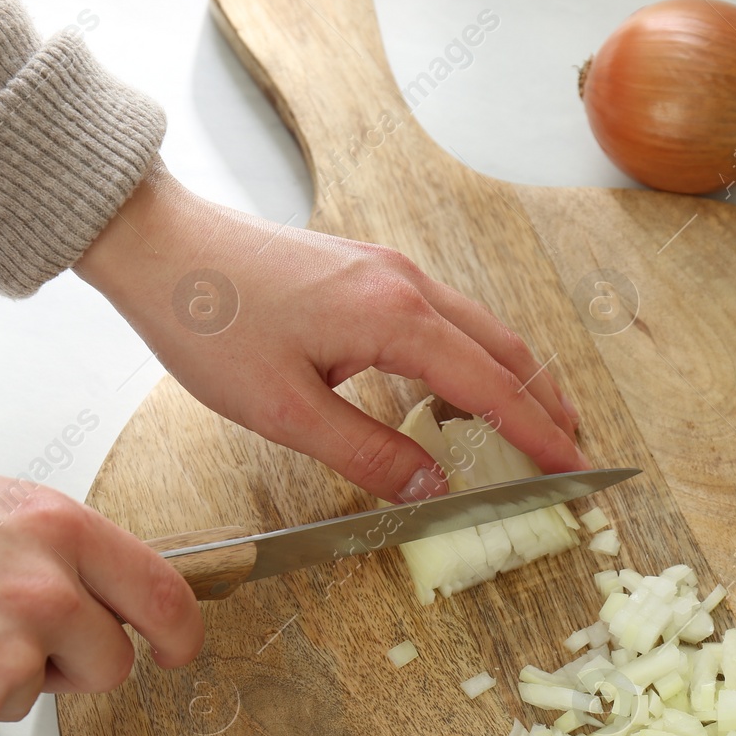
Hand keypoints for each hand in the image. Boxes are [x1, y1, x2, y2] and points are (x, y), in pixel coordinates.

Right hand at [0, 474, 201, 735]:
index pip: (159, 588)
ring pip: (47, 694)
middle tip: (9, 643)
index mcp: (51, 524)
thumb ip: (41, 541)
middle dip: (75, 664)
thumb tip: (86, 574)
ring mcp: (13, 651)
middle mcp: (45, 587)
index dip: (178, 630)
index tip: (178, 649)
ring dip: (7, 683)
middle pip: (113, 659)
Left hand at [75, 162, 586, 502]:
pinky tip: (462, 386)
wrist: (159, 246)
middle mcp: (406, 283)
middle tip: (573, 455)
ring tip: (534, 425)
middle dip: (546, 404)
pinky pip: (444, 316)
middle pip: (504, 349)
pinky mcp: (366, 269)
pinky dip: (473, 356)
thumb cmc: (209, 324)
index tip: (576, 475)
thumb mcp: (285, 410)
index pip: (492, 388)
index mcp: (395, 317)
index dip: (540, 437)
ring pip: (478, 328)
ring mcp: (388, 270)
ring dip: (513, 378)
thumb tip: (434, 489)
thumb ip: (367, 453)